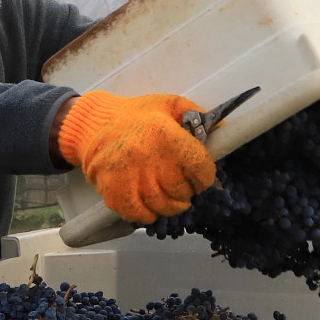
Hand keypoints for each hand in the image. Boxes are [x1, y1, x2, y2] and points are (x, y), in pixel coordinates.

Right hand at [56, 91, 216, 224]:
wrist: (95, 122)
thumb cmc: (137, 114)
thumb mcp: (170, 104)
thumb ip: (197, 116)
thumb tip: (224, 130)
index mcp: (166, 135)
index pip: (200, 169)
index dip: (206, 177)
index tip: (201, 177)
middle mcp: (148, 158)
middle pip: (182, 191)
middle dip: (187, 191)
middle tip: (182, 185)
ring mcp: (129, 177)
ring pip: (163, 206)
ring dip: (171, 205)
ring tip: (170, 198)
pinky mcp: (113, 190)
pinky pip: (138, 215)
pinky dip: (148, 216)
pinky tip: (151, 207)